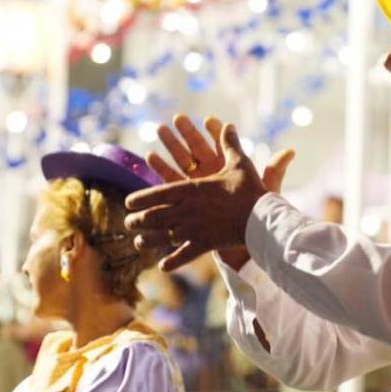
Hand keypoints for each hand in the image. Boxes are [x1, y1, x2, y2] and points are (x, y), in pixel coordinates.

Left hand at [128, 118, 294, 270]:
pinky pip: (185, 255)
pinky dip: (173, 262)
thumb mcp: (239, 164)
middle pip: (155, 217)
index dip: (140, 199)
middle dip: (138, 221)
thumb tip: (228, 124)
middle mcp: (188, 210)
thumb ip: (229, 145)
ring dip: (149, 241)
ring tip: (138, 244)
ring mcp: (195, 229)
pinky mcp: (205, 245)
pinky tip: (163, 267)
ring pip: (164, 237)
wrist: (262, 218)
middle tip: (128, 224)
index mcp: (192, 189)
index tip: (128, 203)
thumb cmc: (250, 189)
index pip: (158, 193)